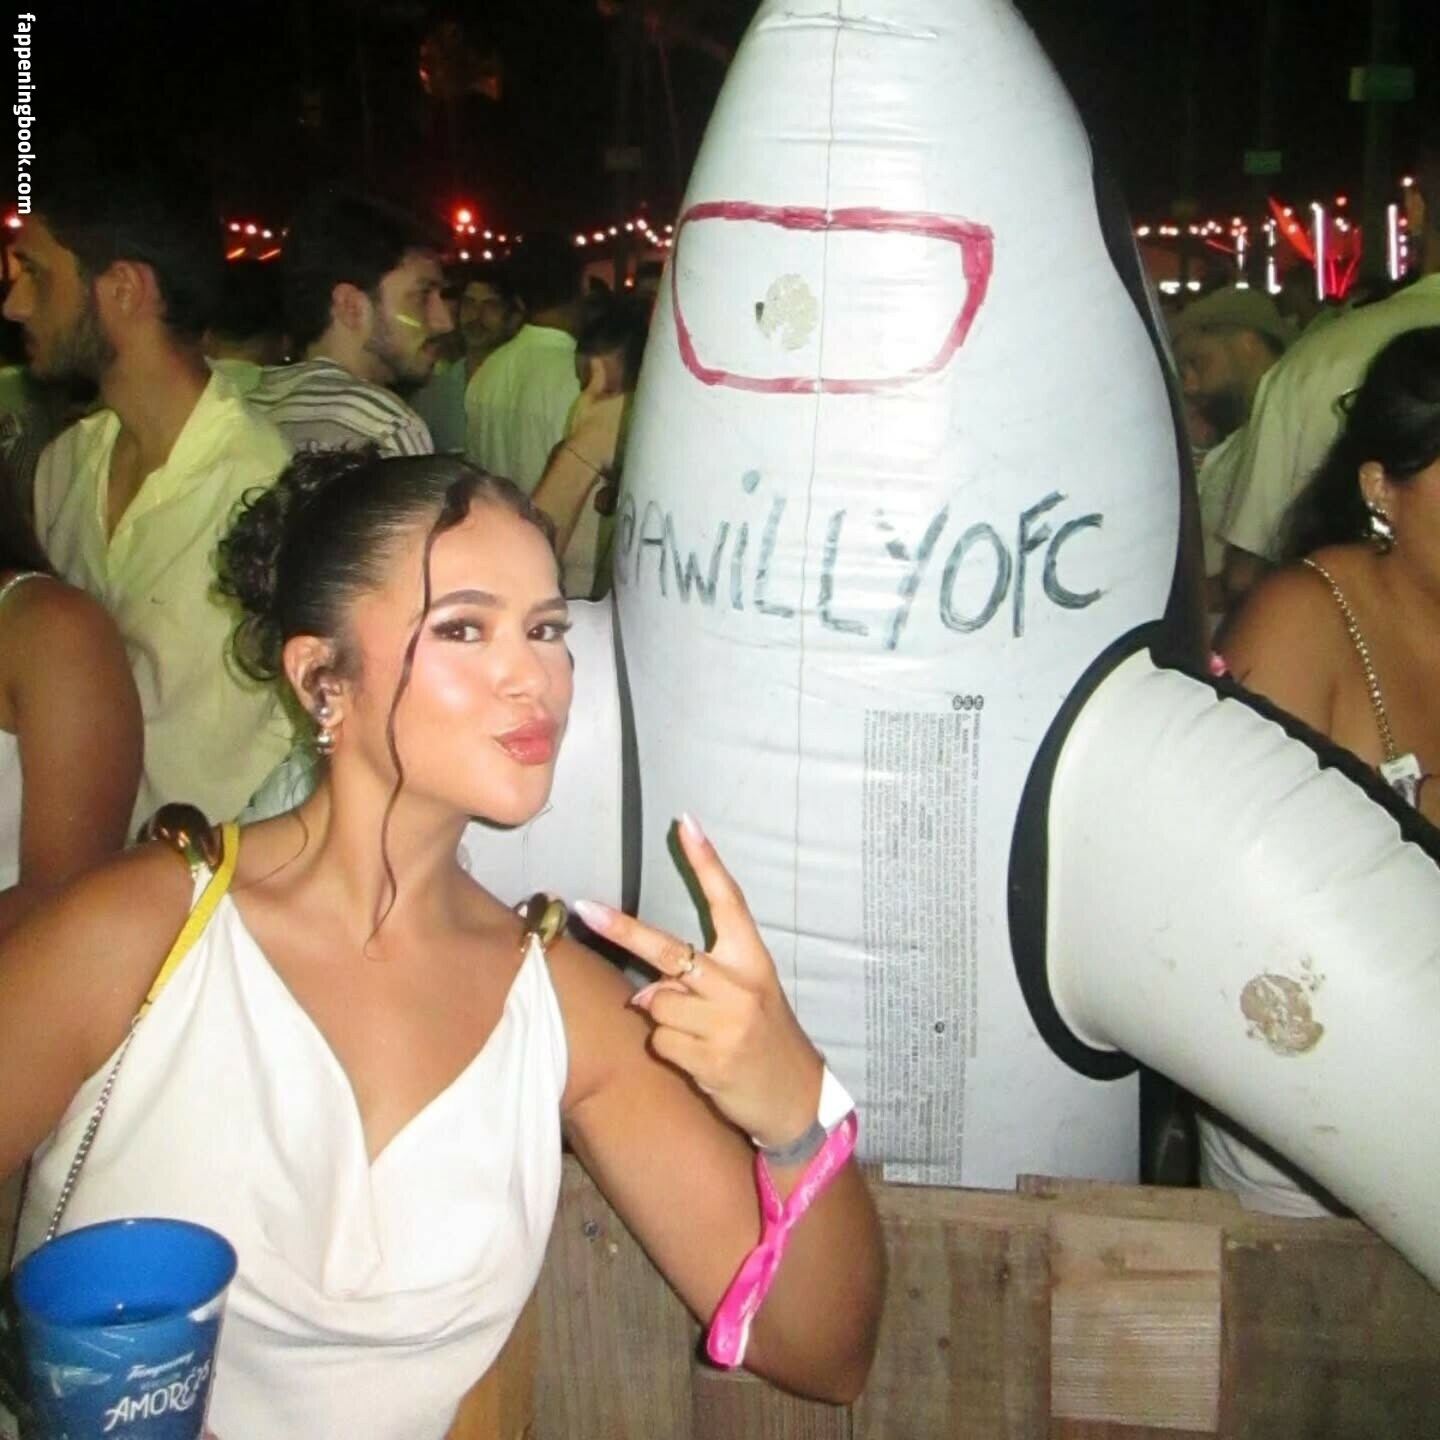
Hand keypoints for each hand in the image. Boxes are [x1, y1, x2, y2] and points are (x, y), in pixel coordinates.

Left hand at [573, 814, 822, 1148]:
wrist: (795, 1096)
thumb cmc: (763, 1035)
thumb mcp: (746, 995)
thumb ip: (697, 981)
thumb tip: (644, 992)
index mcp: (753, 959)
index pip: (728, 900)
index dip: (706, 861)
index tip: (685, 823)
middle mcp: (740, 986)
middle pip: (670, 951)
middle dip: (623, 930)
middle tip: (584, 907)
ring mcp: (726, 1023)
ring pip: (657, 1003)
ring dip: (663, 1018)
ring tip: (699, 1033)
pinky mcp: (711, 1059)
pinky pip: (660, 1041)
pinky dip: (668, 1048)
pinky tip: (700, 1057)